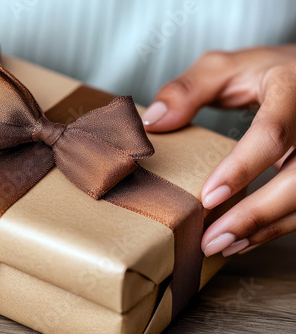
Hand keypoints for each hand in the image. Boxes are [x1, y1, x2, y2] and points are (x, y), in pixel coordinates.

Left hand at [142, 46, 295, 256]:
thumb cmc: (266, 72)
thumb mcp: (225, 68)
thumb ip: (188, 89)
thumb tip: (153, 121)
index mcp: (293, 91)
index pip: (273, 134)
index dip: (242, 168)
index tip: (208, 197)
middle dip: (255, 215)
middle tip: (212, 239)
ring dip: (264, 229)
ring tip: (222, 245)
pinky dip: (274, 227)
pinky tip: (244, 238)